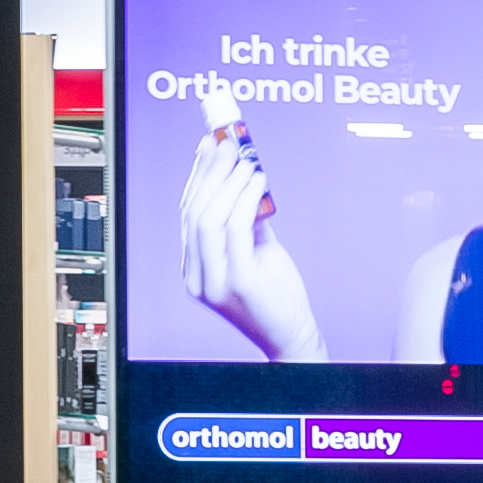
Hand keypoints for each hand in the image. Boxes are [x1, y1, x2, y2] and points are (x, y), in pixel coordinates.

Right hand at [177, 108, 320, 360]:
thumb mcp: (257, 250)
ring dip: (228, 183)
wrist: (294, 338)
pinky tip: (258, 183)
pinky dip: (246, 200)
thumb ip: (247, 221)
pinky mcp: (238, 284)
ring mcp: (214, 282)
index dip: (198, 176)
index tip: (210, 146)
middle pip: (194, 211)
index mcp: (195, 267)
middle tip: (227, 144)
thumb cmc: (277, 298)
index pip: (188, 212)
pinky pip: (236, 232)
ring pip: (208, 219)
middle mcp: (196, 276)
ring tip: (247, 162)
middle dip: (210, 172)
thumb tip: (247, 181)